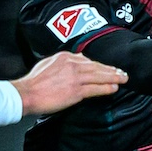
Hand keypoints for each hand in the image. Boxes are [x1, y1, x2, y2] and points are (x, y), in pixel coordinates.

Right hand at [10, 52, 126, 116]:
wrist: (27, 93)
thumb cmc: (33, 82)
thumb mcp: (47, 64)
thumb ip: (61, 63)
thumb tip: (71, 64)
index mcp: (65, 56)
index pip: (86, 60)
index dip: (98, 65)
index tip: (106, 68)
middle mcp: (72, 64)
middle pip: (96, 66)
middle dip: (111, 69)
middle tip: (122, 72)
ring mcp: (75, 77)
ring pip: (99, 76)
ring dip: (114, 77)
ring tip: (123, 78)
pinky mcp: (76, 90)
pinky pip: (96, 88)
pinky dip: (106, 87)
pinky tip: (114, 88)